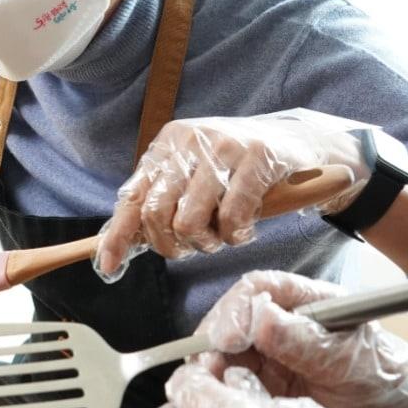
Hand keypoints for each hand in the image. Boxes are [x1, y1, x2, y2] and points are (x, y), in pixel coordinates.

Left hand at [94, 109, 403, 278]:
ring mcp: (222, 147)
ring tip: (221, 237)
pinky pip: (230, 218)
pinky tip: (244, 230)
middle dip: (171, 245)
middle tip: (192, 247)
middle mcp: (188, 141)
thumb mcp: (194, 174)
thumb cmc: (239, 167)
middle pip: (156, 215)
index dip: (118, 237)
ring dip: (206, 243)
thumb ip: (163, 200)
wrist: (299, 142)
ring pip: (189, 221)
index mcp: (167, 145)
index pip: (132, 197)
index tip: (109, 266)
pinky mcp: (256, 158)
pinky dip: (235, 236)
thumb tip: (124, 241)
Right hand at [193, 270, 407, 407]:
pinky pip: (231, 387)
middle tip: (205, 369)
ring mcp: (271, 359)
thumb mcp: (353, 364)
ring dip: (212, 370)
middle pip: (232, 321)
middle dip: (214, 341)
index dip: (235, 309)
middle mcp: (283, 326)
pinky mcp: (264, 391)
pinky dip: (220, 394)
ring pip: (225, 355)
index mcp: (309, 304)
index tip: (225, 339)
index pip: (259, 289)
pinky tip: (220, 406)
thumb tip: (261, 317)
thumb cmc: (390, 387)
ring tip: (209, 391)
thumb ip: (308, 343)